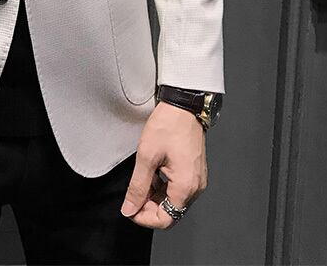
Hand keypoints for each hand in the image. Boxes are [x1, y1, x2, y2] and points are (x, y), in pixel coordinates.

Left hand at [120, 101, 207, 228]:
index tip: (130, 208)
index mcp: (186, 187)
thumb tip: (129, 209)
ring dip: (155, 197)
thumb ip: (137, 186)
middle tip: (132, 194)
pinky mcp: (194, 172)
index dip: (144, 218)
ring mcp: (196, 180)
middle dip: (149, 207)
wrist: (183, 106)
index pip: (165, 220)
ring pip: (173, 201)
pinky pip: (178, 189)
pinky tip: (152, 174)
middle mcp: (195, 188)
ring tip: (141, 180)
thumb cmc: (168, 126)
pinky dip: (163, 187)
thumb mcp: (146, 156)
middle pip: (170, 212)